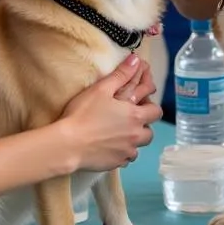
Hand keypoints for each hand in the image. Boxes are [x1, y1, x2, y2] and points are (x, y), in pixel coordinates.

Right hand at [60, 54, 161, 170]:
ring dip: (133, 140)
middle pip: (150, 132)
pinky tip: (110, 146)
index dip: (150, 106)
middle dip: (143, 125)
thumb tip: (136, 60)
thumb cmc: (83, 114)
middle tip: (128, 119)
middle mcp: (135, 136)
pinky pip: (125, 159)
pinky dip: (121, 153)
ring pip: (138, 147)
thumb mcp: (102, 89)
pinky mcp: (116, 164)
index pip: (156, 112)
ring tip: (119, 134)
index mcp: (135, 116)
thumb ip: (122, 74)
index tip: (139, 103)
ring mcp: (126, 152)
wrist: (67, 144)